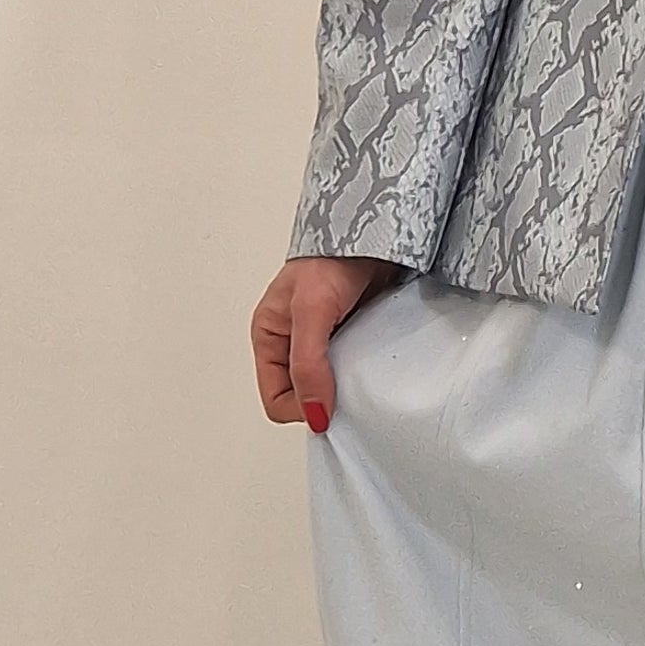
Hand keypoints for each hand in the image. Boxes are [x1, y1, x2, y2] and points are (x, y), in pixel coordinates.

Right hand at [251, 254, 402, 431]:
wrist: (372, 232)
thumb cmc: (330, 260)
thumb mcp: (311, 313)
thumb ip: (308, 365)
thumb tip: (314, 413)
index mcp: (270, 337)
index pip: (276, 399)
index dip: (301, 408)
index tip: (329, 402)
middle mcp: (293, 343)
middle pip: (303, 396)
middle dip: (325, 399)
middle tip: (350, 388)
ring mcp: (324, 341)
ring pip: (330, 385)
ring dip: (347, 385)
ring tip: (363, 370)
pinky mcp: (352, 335)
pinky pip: (354, 369)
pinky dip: (364, 371)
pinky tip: (374, 360)